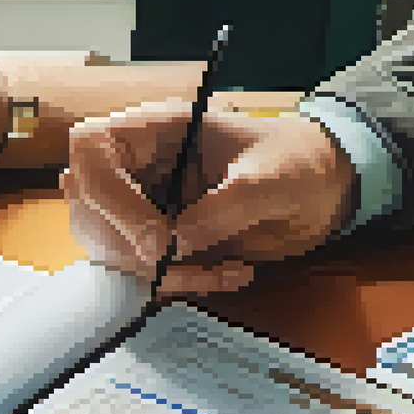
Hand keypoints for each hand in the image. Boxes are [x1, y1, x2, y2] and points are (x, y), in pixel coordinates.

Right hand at [62, 99, 356, 294]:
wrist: (325, 188)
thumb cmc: (298, 161)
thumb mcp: (270, 179)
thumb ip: (222, 208)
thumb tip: (174, 244)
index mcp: (156, 130)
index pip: (92, 153)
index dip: (108, 196)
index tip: (155, 238)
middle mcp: (138, 166)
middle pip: (88, 208)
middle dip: (131, 247)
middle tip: (183, 260)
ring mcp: (142, 204)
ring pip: (109, 248)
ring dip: (159, 273)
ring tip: (221, 270)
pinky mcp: (156, 239)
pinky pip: (141, 270)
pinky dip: (178, 282)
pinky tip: (226, 274)